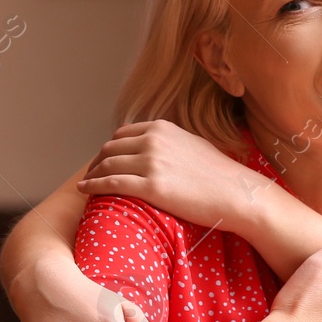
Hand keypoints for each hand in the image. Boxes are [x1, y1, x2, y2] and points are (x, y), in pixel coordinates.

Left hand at [78, 120, 272, 229]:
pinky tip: (84, 190)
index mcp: (162, 128)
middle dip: (97, 161)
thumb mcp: (193, 144)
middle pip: (110, 148)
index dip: (109, 148)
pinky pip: (111, 184)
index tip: (104, 160)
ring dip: (92, 174)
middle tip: (91, 173)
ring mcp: (151, 163)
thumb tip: (157, 146)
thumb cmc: (219, 174)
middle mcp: (153, 140)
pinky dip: (93, 185)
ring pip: (107, 165)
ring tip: (85, 183)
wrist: (236, 193)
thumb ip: (170, 142)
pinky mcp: (150, 186)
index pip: (122, 134)